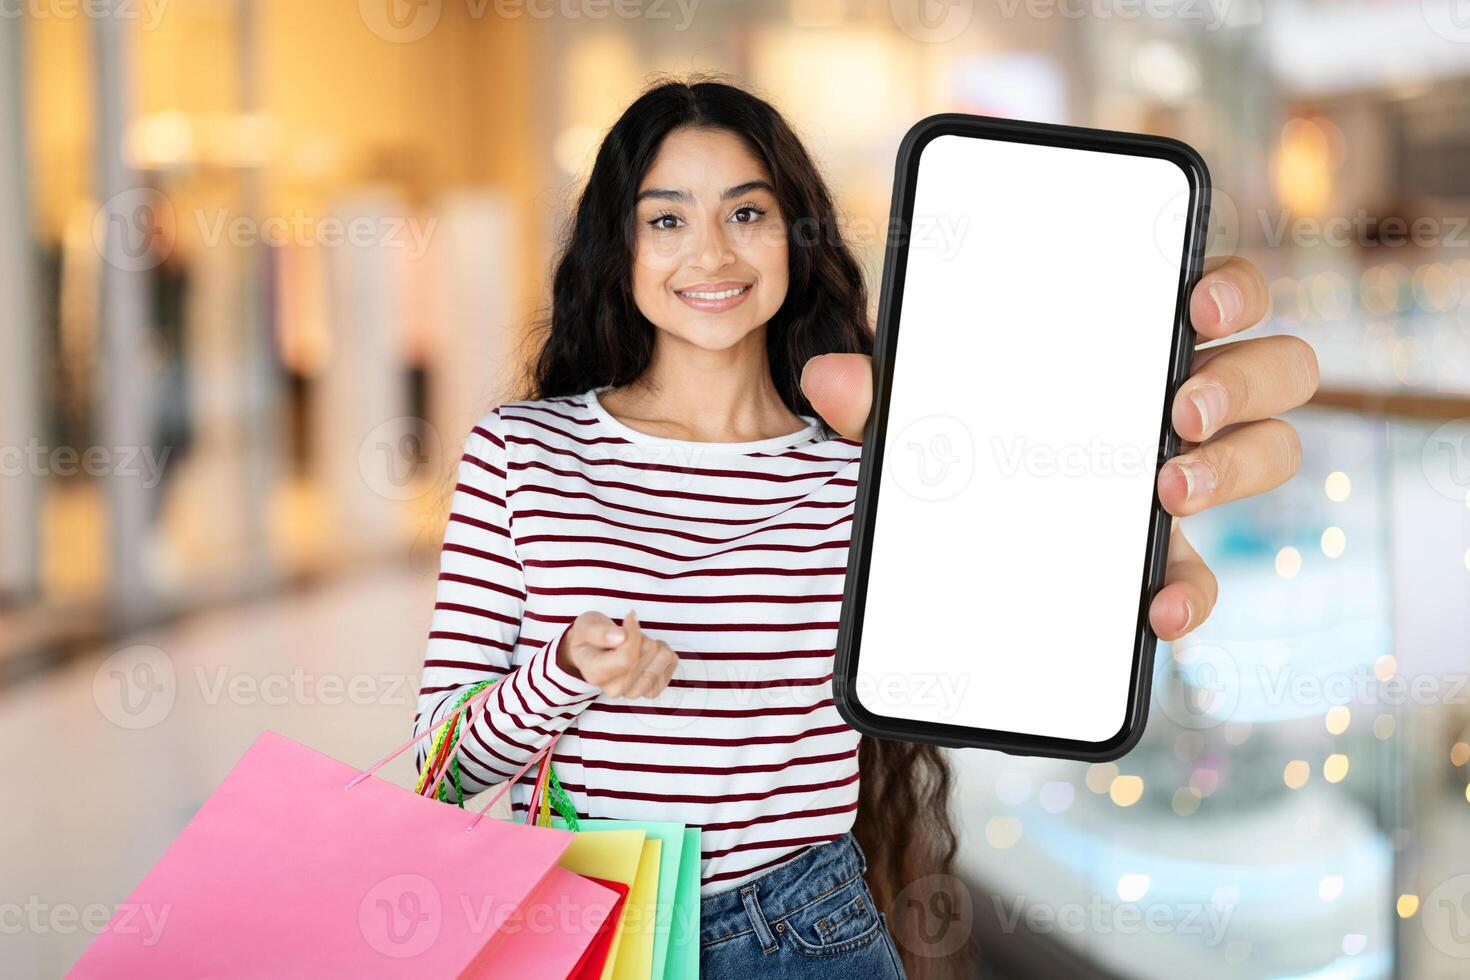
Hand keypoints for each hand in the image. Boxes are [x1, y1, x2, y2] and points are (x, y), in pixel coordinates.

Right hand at [557, 610, 678, 698]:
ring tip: (642, 642)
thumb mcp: (587, 625)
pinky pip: (669, 672)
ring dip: (656, 648)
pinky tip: (654, 651)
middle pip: (645, 661)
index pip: (626, 658)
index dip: (634, 634)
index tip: (630, 616)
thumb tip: (620, 637)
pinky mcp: (649, 691)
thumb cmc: (590, 636)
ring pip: (660, 667)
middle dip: (643, 640)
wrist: (594, 651)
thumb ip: (599, 631)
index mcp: (595, 673)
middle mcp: (613, 688)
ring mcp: (632, 692)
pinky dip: (666, 658)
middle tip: (629, 634)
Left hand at [799, 254, 1318, 642]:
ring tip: (1167, 487)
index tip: (1197, 301)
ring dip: (1237, 467)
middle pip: (1276, 367)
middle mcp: (1179, 401)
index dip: (1232, 285)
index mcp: (1133, 343)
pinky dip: (1193, 593)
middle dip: (1244, 379)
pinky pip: (1206, 574)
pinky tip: (1155, 610)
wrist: (956, 539)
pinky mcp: (1162, 556)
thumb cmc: (961, 436)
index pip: (1216, 291)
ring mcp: (1182, 476)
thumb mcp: (918, 413)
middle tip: (1179, 408)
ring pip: (1271, 452)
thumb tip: (831, 378)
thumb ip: (882, 394)